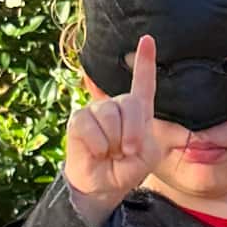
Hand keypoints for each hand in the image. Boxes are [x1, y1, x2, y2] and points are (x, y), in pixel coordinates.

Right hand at [65, 35, 165, 223]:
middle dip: (133, 131)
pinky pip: (90, 126)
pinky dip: (99, 145)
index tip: (147, 39)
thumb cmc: (126, 168)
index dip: (145, 61)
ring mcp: (96, 110)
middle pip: (130, 103)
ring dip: (114, 141)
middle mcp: (116, 105)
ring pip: (110, 115)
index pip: (143, 83)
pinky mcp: (78, 120)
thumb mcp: (146, 155)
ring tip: (110, 153)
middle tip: (129, 151)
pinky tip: (97, 152)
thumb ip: (142, 135)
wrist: (103, 186)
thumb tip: (117, 124)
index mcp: (138, 110)